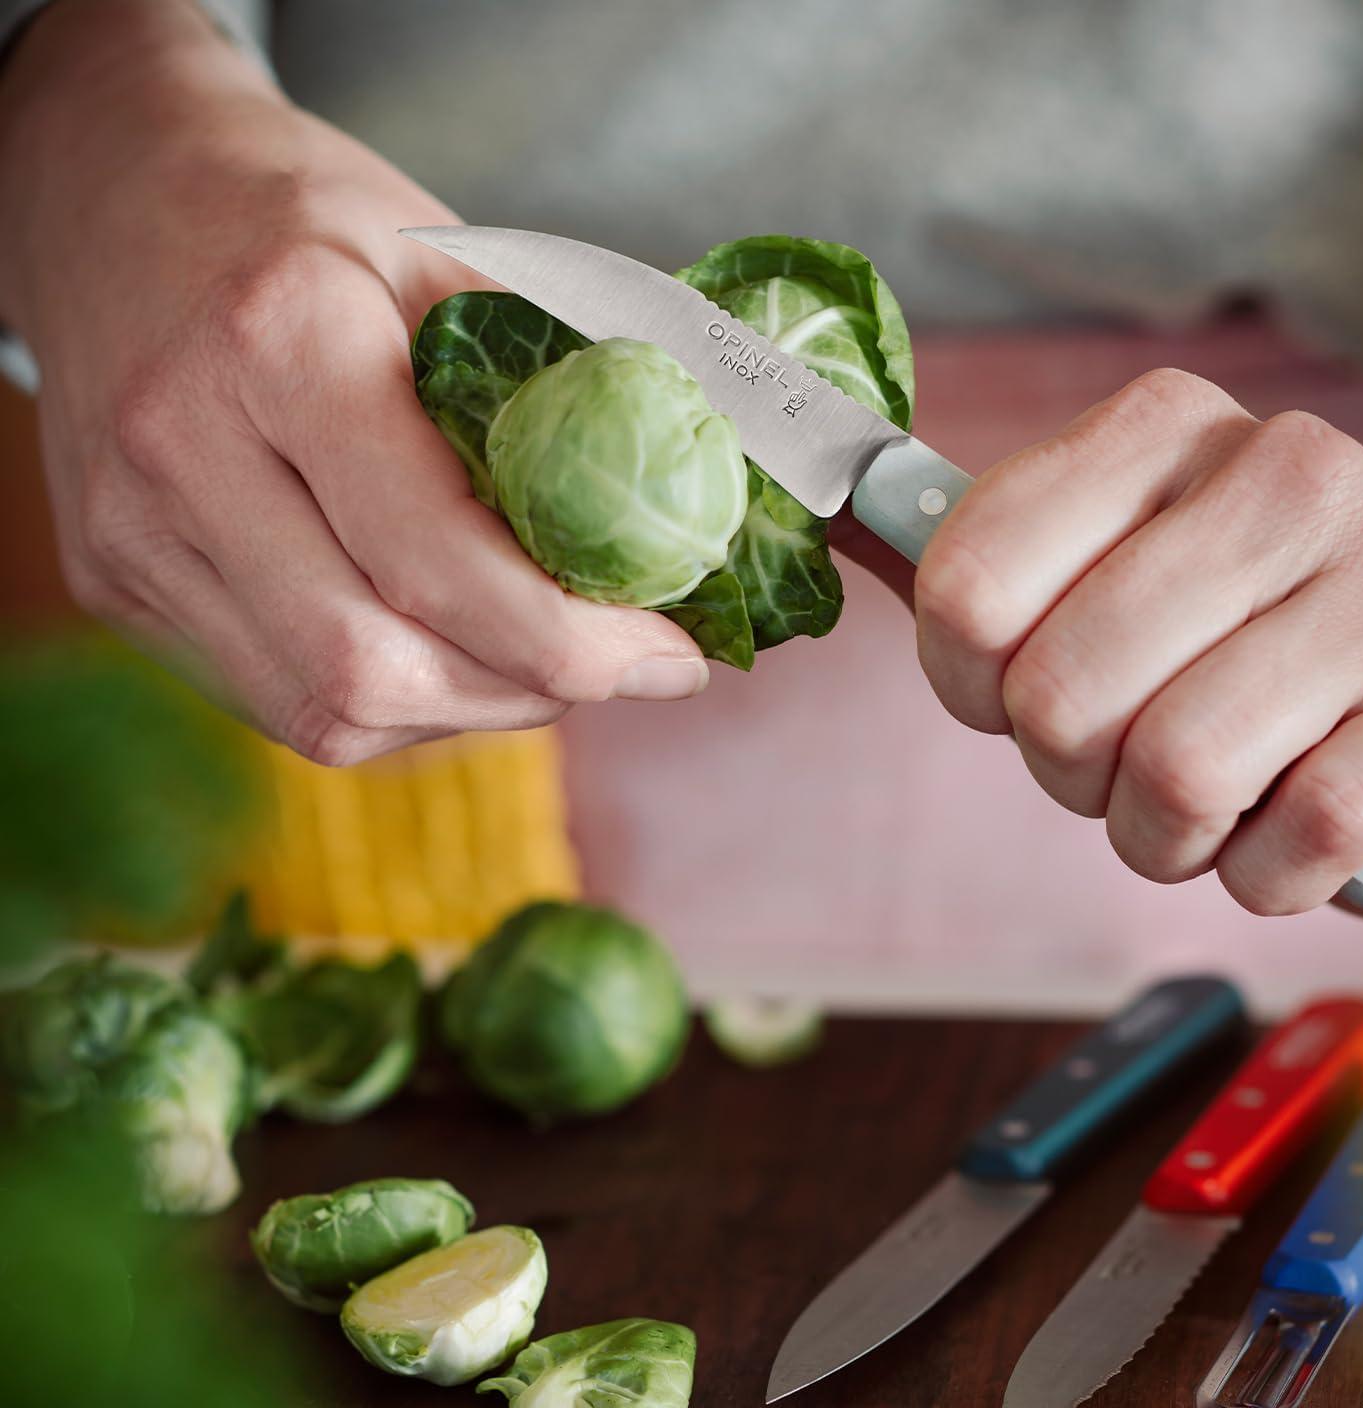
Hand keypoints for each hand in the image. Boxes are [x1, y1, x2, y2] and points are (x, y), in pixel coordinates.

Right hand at [0, 1, 705, 765]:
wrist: (116, 187)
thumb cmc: (304, 220)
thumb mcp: (448, 259)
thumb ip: (559, 390)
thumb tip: (694, 515)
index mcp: (280, 340)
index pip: (435, 561)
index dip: (572, 645)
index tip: (668, 660)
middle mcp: (182, 450)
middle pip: (371, 669)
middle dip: (526, 692)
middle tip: (612, 665)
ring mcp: (133, 531)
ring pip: (326, 711)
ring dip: (465, 709)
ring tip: (532, 652)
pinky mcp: (115, 583)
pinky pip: (281, 701)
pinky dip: (394, 703)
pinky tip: (443, 647)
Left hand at [910, 368, 1362, 919]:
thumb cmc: (1225, 632)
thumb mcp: (1096, 566)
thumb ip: (973, 557)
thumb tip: (837, 513)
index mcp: (1165, 428)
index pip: (967, 581)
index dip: (966, 682)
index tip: (1009, 694)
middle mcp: (1288, 477)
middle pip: (1058, 697)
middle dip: (1070, 772)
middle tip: (1123, 758)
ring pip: (1174, 774)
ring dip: (1160, 833)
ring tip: (1207, 796)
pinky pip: (1294, 841)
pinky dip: (1263, 872)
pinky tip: (1292, 823)